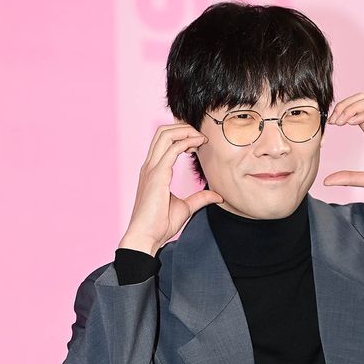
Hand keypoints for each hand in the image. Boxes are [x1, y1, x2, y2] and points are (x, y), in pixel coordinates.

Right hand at [118, 123, 223, 255]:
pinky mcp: (157, 175)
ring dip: (185, 131)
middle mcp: (150, 166)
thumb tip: (217, 195)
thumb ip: (200, 199)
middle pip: (162, 132)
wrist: (145, 237)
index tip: (199, 143)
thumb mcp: (185, 208)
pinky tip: (199, 144)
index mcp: (153, 171)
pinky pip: (172, 149)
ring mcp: (151, 169)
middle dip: (183, 127)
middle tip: (202, 135)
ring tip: (201, 137)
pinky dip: (186, 142)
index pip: (163, 141)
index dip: (182, 136)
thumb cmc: (160, 225)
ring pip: (165, 135)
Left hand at [323, 93, 363, 205]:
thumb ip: (348, 178)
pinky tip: (352, 122)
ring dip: (352, 106)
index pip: (356, 113)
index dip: (341, 114)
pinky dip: (363, 114)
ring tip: (340, 119)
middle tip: (332, 120)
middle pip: (361, 101)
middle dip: (344, 105)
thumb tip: (325, 181)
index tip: (330, 125)